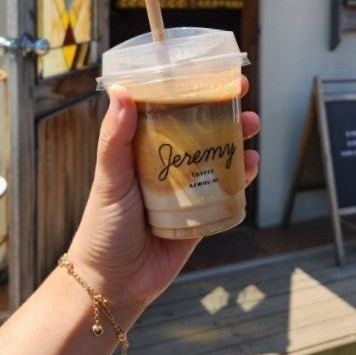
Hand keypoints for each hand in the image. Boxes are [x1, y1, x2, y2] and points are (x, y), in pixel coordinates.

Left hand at [67, 76, 259, 323]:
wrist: (115, 281)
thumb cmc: (104, 226)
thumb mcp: (109, 177)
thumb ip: (115, 138)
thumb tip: (121, 92)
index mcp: (141, 149)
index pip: (167, 110)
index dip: (188, 90)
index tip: (208, 72)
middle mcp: (165, 164)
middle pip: (198, 129)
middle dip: (222, 110)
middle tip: (241, 95)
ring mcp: (185, 188)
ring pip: (216, 155)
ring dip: (236, 139)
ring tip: (251, 127)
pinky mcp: (201, 213)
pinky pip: (224, 190)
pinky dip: (239, 176)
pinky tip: (249, 165)